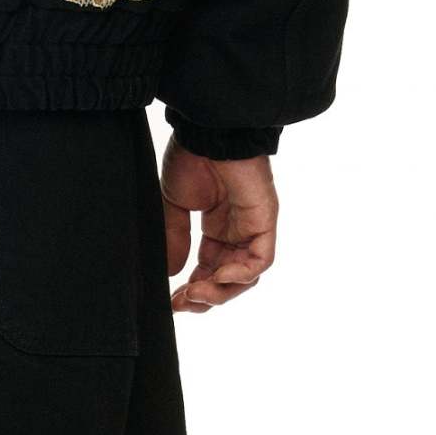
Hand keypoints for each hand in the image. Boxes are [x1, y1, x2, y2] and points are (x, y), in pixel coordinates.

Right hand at [161, 139, 277, 314]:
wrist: (208, 131)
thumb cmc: (193, 157)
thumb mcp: (175, 206)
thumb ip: (174, 240)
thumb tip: (170, 273)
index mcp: (217, 229)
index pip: (209, 272)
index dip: (192, 290)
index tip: (172, 301)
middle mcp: (237, 232)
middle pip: (228, 281)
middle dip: (204, 298)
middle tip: (181, 303)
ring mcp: (253, 228)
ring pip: (245, 278)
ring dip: (219, 293)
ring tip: (194, 294)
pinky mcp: (264, 222)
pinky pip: (260, 262)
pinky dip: (239, 276)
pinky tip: (214, 277)